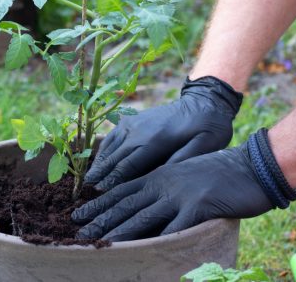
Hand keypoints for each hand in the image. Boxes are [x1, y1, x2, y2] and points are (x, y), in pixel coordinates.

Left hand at [73, 142, 272, 241]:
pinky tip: (144, 251)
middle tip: (80, 232)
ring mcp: (180, 194)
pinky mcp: (199, 207)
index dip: (99, 203)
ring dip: (120, 232)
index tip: (79, 213)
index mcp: (159, 174)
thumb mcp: (183, 173)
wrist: (250, 165)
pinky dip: (159, 240)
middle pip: (126, 204)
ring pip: (143, 216)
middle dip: (101, 219)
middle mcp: (164, 182)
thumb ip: (163, 186)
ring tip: (101, 243)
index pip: (122, 189)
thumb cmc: (217, 172)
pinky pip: (175, 228)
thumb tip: (145, 205)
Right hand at [85, 76, 242, 189]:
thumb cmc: (207, 129)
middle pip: (114, 157)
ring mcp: (133, 122)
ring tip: (88, 179)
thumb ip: (182, 160)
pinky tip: (99, 160)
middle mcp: (139, 130)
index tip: (101, 193)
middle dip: (101, 174)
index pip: (127, 165)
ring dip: (99, 162)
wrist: (203, 102)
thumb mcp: (205, 146)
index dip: (113, 180)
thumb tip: (160, 177)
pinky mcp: (132, 119)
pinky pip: (113, 136)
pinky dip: (103, 149)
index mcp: (156, 139)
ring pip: (110, 146)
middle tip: (88, 190)